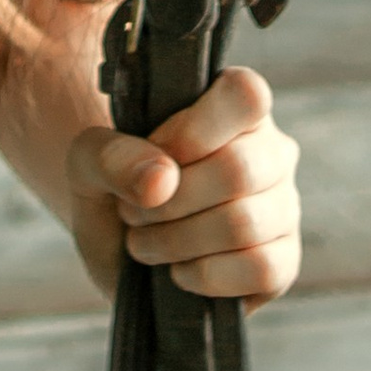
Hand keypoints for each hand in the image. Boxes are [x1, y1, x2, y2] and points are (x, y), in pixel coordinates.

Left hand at [66, 66, 301, 304]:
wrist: (118, 248)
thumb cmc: (116, 188)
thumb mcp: (88, 162)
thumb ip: (110, 156)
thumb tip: (161, 180)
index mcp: (232, 108)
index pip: (245, 94)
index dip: (192, 132)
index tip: (154, 154)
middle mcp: (270, 152)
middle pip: (238, 169)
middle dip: (169, 202)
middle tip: (134, 213)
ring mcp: (282, 207)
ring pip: (244, 224)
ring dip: (177, 241)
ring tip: (146, 242)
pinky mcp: (283, 260)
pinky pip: (263, 268)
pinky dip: (206, 275)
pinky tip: (179, 271)